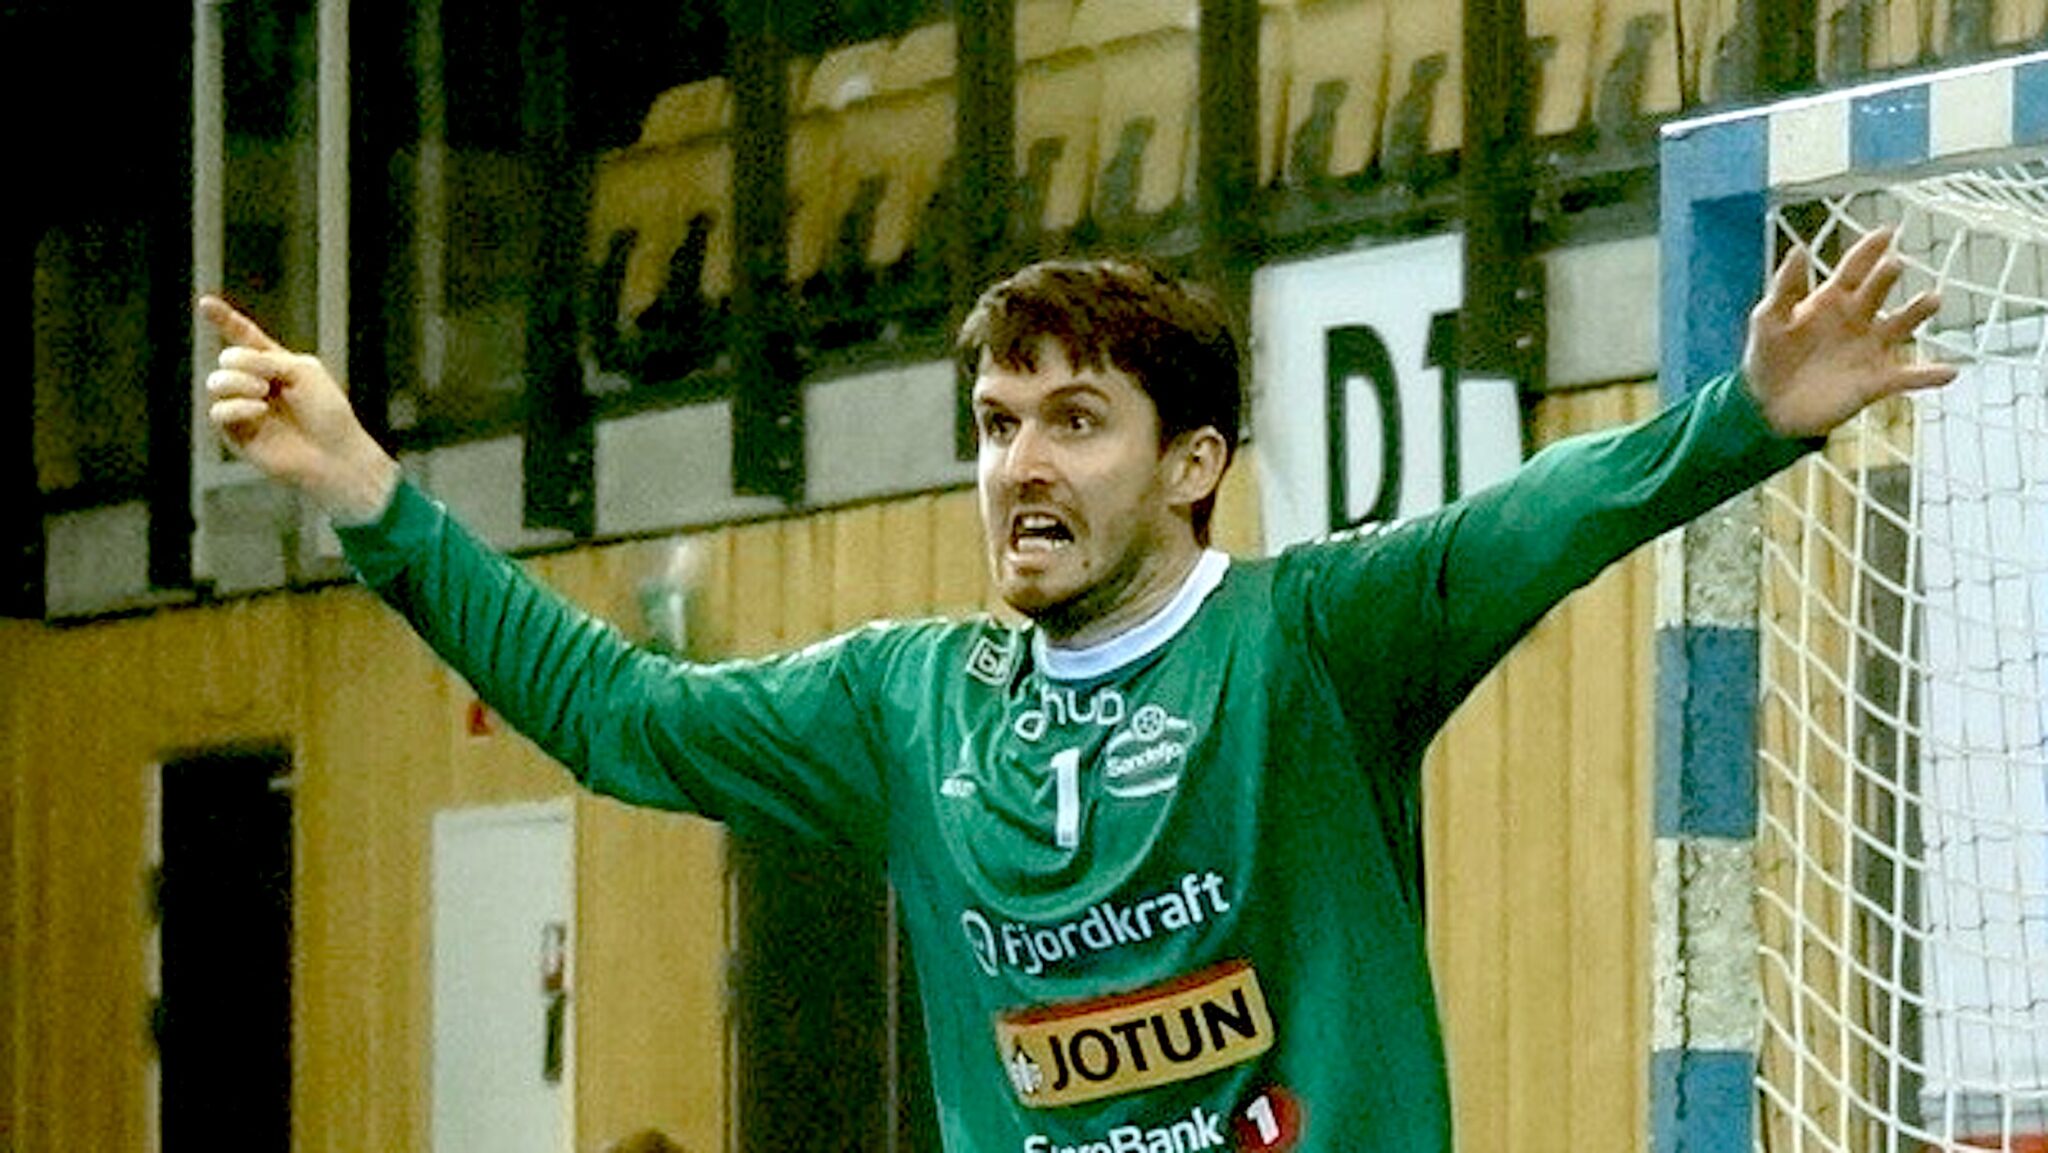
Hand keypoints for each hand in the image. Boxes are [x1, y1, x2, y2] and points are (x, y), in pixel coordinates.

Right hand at [198, 296, 398, 521]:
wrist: (334, 453)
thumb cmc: (327, 413)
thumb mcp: (303, 372)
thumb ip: (268, 359)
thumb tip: (230, 364)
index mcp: (275, 364)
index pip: (245, 337)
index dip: (225, 320)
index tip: (205, 302)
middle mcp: (255, 383)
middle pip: (229, 358)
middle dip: (246, 362)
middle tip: (269, 380)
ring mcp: (244, 407)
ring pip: (217, 381)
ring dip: (238, 381)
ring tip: (263, 392)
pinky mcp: (236, 433)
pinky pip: (218, 411)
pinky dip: (237, 406)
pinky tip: (259, 410)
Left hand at [1742, 225, 1958, 437]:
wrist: (1768, 409)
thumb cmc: (1766, 360)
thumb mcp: (1768, 321)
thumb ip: (1785, 288)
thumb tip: (1798, 248)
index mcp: (1830, 302)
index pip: (1854, 269)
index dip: (1869, 250)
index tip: (1886, 232)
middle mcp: (1856, 320)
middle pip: (1878, 291)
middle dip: (1886, 277)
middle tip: (1893, 266)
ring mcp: (1869, 349)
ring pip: (1901, 326)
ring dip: (1918, 313)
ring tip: (1933, 300)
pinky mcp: (1875, 381)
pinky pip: (1908, 377)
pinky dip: (1929, 375)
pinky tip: (1950, 371)